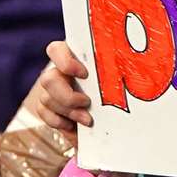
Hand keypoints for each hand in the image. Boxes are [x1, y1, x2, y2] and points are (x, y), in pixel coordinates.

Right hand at [29, 41, 134, 176]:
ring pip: (47, 99)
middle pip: (49, 79)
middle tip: (87, 103)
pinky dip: (59, 122)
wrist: (100, 114)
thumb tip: (133, 79)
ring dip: (68, 112)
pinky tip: (73, 125)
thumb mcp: (112, 80)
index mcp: (71, 59)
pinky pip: (44, 114)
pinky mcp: (45, 108)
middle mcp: (57, 73)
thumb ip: (114, 74)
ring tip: (87, 119)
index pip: (56, 50)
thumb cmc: (109, 91)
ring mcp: (49, 90)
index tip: (84, 75)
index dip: (66, 61)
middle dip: (67, 96)